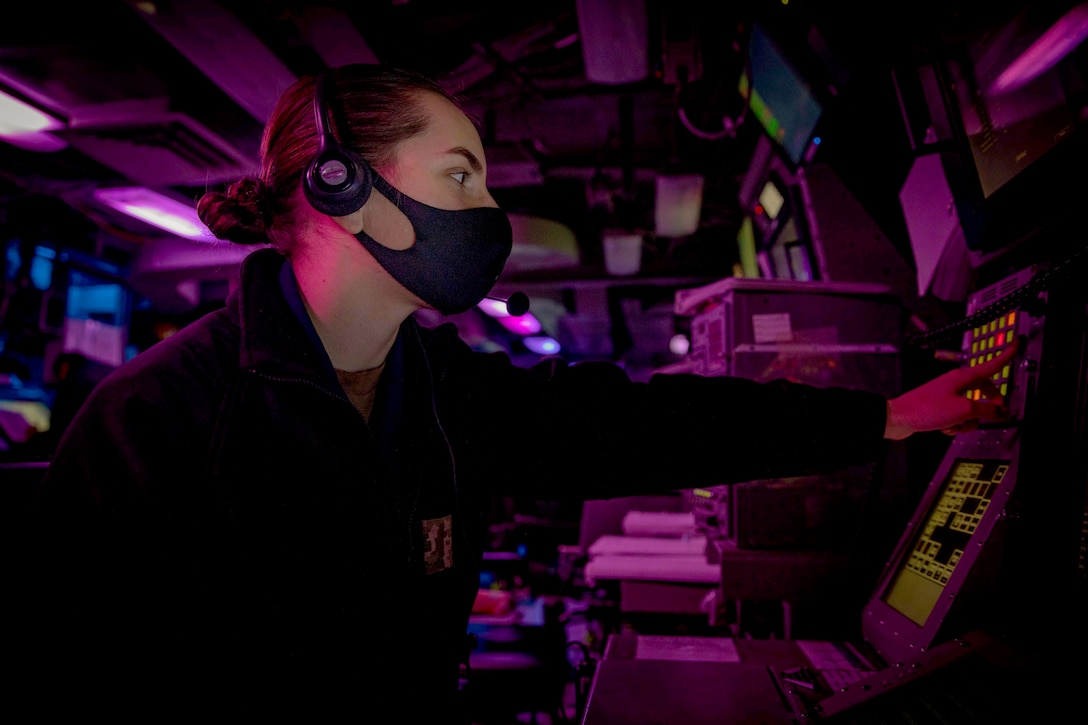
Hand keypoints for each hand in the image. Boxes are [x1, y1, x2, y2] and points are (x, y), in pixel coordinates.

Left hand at [884, 336, 1020, 439]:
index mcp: (963, 377)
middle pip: (984, 391)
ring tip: (956, 426)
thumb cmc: (927, 409)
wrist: (898, 418)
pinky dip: (954, 425)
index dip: (1006, 357)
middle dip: (989, 406)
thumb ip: (986, 410)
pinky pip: (957, 417)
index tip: (1016, 346)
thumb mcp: (963, 410)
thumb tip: (999, 411)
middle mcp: (955, 383)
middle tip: (993, 415)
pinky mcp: (939, 408)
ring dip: (968, 421)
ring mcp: (947, 395)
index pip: (991, 366)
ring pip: (971, 408)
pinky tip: (944, 429)